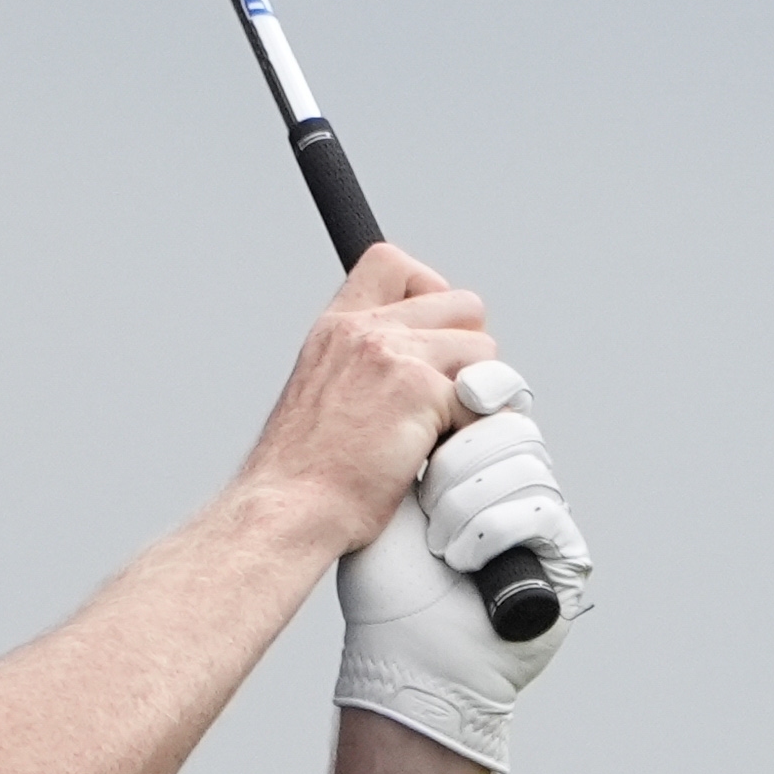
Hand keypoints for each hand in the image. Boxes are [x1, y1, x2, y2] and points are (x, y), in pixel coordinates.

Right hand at [236, 247, 498, 560]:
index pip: (393, 263)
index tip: (429, 340)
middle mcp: (364, 330)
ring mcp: (394, 356)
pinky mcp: (421, 392)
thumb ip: (364, 366)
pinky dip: (473, 433)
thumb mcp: (321, 394)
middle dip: (468, 353)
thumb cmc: (307, 473)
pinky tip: (438, 456)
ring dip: (476, 395)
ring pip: (484, 352)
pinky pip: (483, 402)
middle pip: (463, 305)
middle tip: (445, 399)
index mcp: (337, 327)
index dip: (430, 293)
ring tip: (438, 433)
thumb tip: (426, 369)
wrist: (289, 509)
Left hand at [335, 370, 590, 771]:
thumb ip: (417, 430)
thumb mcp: (390, 492)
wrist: (403, 658)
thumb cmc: (387, 584)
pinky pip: (538, 509)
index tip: (460, 390)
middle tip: (424, 497)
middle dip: (459, 460)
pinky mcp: (565, 555)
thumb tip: (452, 372)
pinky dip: (489, 531)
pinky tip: (459, 560)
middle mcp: (516, 484)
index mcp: (476, 461)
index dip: (483, 387)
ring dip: (466, 503)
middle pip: (513, 424)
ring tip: (437, 543)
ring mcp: (544, 518)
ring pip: (525, 462)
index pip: (498, 399)